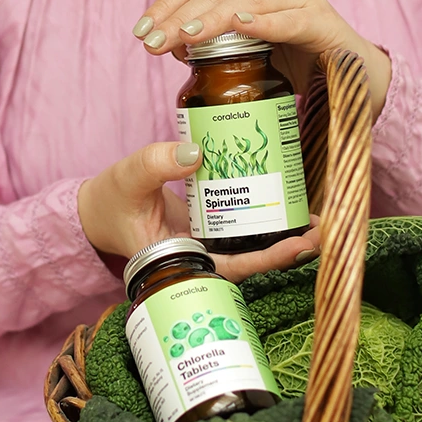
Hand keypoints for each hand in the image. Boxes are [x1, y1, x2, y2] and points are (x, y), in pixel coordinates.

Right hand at [76, 140, 318, 281]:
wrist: (100, 209)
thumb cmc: (111, 200)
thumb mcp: (129, 176)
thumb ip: (157, 163)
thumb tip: (196, 152)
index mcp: (179, 261)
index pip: (231, 269)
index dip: (267, 262)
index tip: (298, 246)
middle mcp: (199, 258)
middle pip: (252, 263)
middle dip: (289, 250)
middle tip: (321, 230)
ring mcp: (206, 244)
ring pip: (251, 249)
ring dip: (283, 237)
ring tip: (314, 220)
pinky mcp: (208, 229)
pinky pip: (241, 231)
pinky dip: (263, 221)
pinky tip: (285, 205)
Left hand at [131, 0, 391, 108]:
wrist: (350, 72)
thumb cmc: (291, 56)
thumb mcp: (243, 46)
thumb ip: (211, 41)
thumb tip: (169, 43)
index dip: (166, 2)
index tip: (140, 31)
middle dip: (180, 15)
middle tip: (153, 44)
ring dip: (212, 18)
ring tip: (184, 38)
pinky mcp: (321, 21)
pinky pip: (289, 18)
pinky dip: (264, 22)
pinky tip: (241, 28)